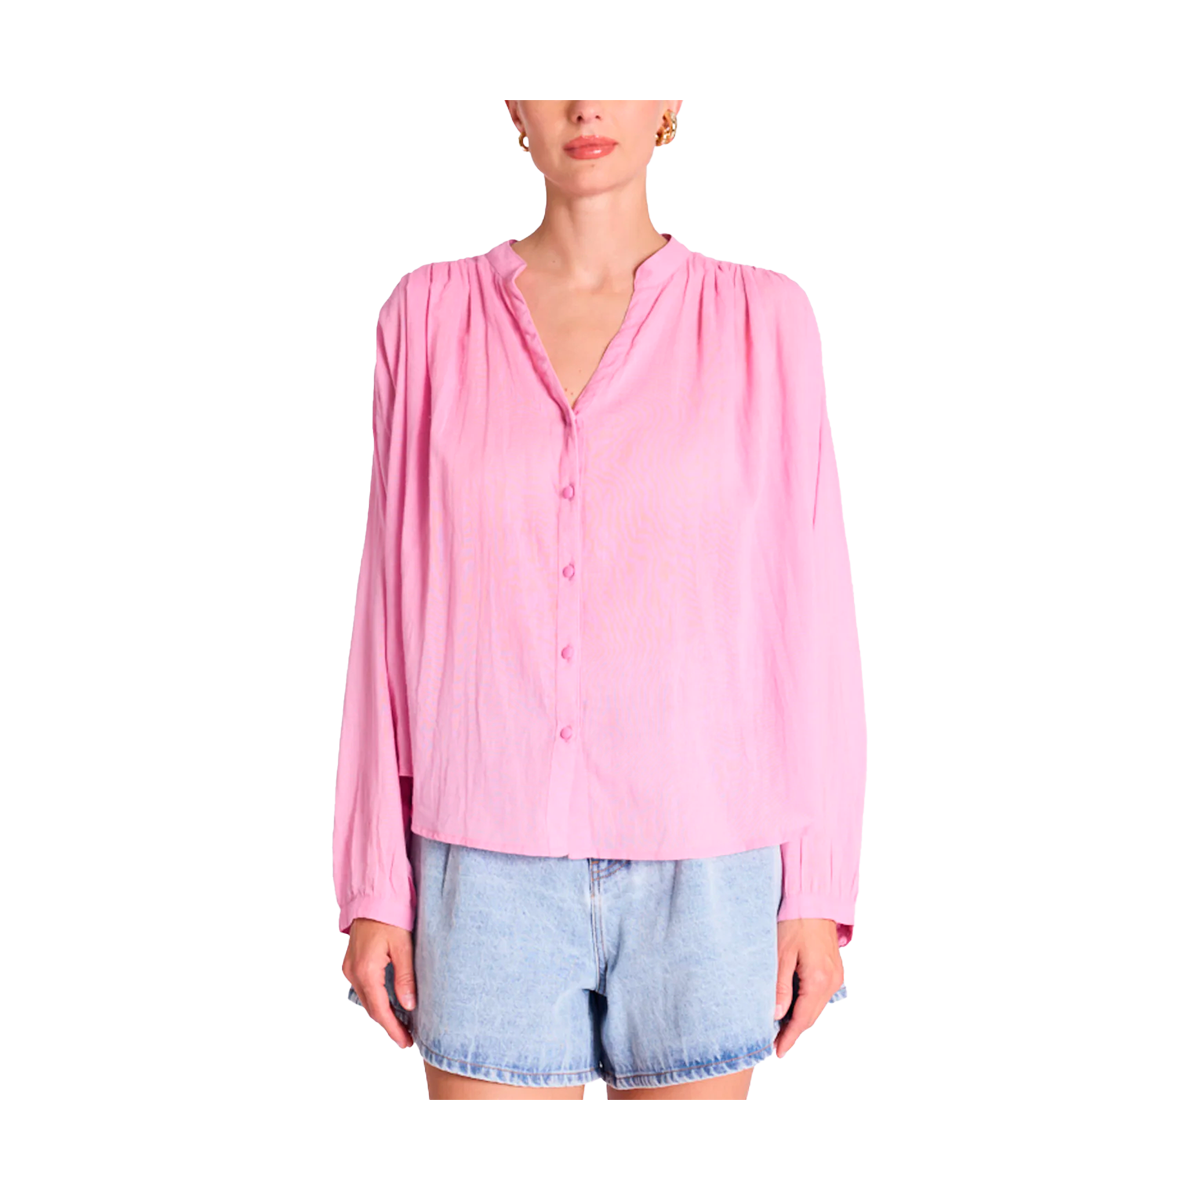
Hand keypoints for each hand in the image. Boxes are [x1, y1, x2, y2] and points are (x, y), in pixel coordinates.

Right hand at [342, 917, 415, 1049]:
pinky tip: (390, 1002)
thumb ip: (405, 978)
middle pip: (372, 1008)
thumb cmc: (390, 917)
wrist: (373, 897)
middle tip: (407, 1037)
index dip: (393, 1029)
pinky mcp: (352, 963)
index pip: (380, 1010)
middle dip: (389, 1024)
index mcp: (366, 970)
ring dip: (382, 1012)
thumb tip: (408, 1006)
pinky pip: (364, 988)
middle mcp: (354, 972)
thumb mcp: (404, 947)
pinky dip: (376, 999)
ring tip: (402, 1023)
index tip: (405, 1041)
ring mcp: (350, 968)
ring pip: (367, 999)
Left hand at [773, 918, 843, 1057]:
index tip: (778, 1051)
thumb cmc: (795, 922)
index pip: (802, 1018)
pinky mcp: (834, 969)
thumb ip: (780, 986)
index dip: (789, 1037)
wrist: (814, 901)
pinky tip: (793, 1005)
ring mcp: (836, 976)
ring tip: (780, 1027)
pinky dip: (807, 1003)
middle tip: (776, 1042)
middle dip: (793, 1030)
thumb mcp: (780, 954)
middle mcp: (832, 981)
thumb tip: (777, 1014)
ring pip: (816, 1006)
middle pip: (811, 1016)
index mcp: (818, 980)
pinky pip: (820, 995)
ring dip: (800, 1017)